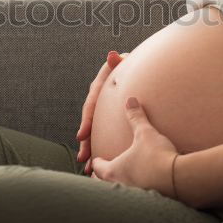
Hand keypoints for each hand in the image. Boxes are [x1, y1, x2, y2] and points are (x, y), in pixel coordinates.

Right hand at [76, 51, 126, 175]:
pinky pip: (104, 135)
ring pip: (95, 132)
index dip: (86, 121)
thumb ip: (117, 62)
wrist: (140, 70)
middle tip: (83, 158)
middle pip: (90, 124)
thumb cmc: (132, 66)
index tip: (82, 135)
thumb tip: (112, 55)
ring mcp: (103, 111)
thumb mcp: (123, 64)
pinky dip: (102, 149)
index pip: (91, 106)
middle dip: (86, 143)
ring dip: (91, 150)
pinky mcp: (111, 118)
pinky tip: (100, 165)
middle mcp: (98, 100)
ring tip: (88, 167)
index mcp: (99, 89)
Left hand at [91, 97, 180, 199]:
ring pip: (119, 194)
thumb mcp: (145, 133)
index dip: (96, 162)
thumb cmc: (156, 156)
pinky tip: (145, 190)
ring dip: (119, 187)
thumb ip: (136, 117)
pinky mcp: (147, 204)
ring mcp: (133, 197)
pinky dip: (136, 195)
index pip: (98, 168)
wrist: (178, 180)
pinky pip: (137, 200)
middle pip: (103, 185)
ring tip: (124, 182)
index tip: (97, 160)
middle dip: (103, 179)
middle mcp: (119, 187)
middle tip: (105, 173)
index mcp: (113, 171)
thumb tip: (130, 100)